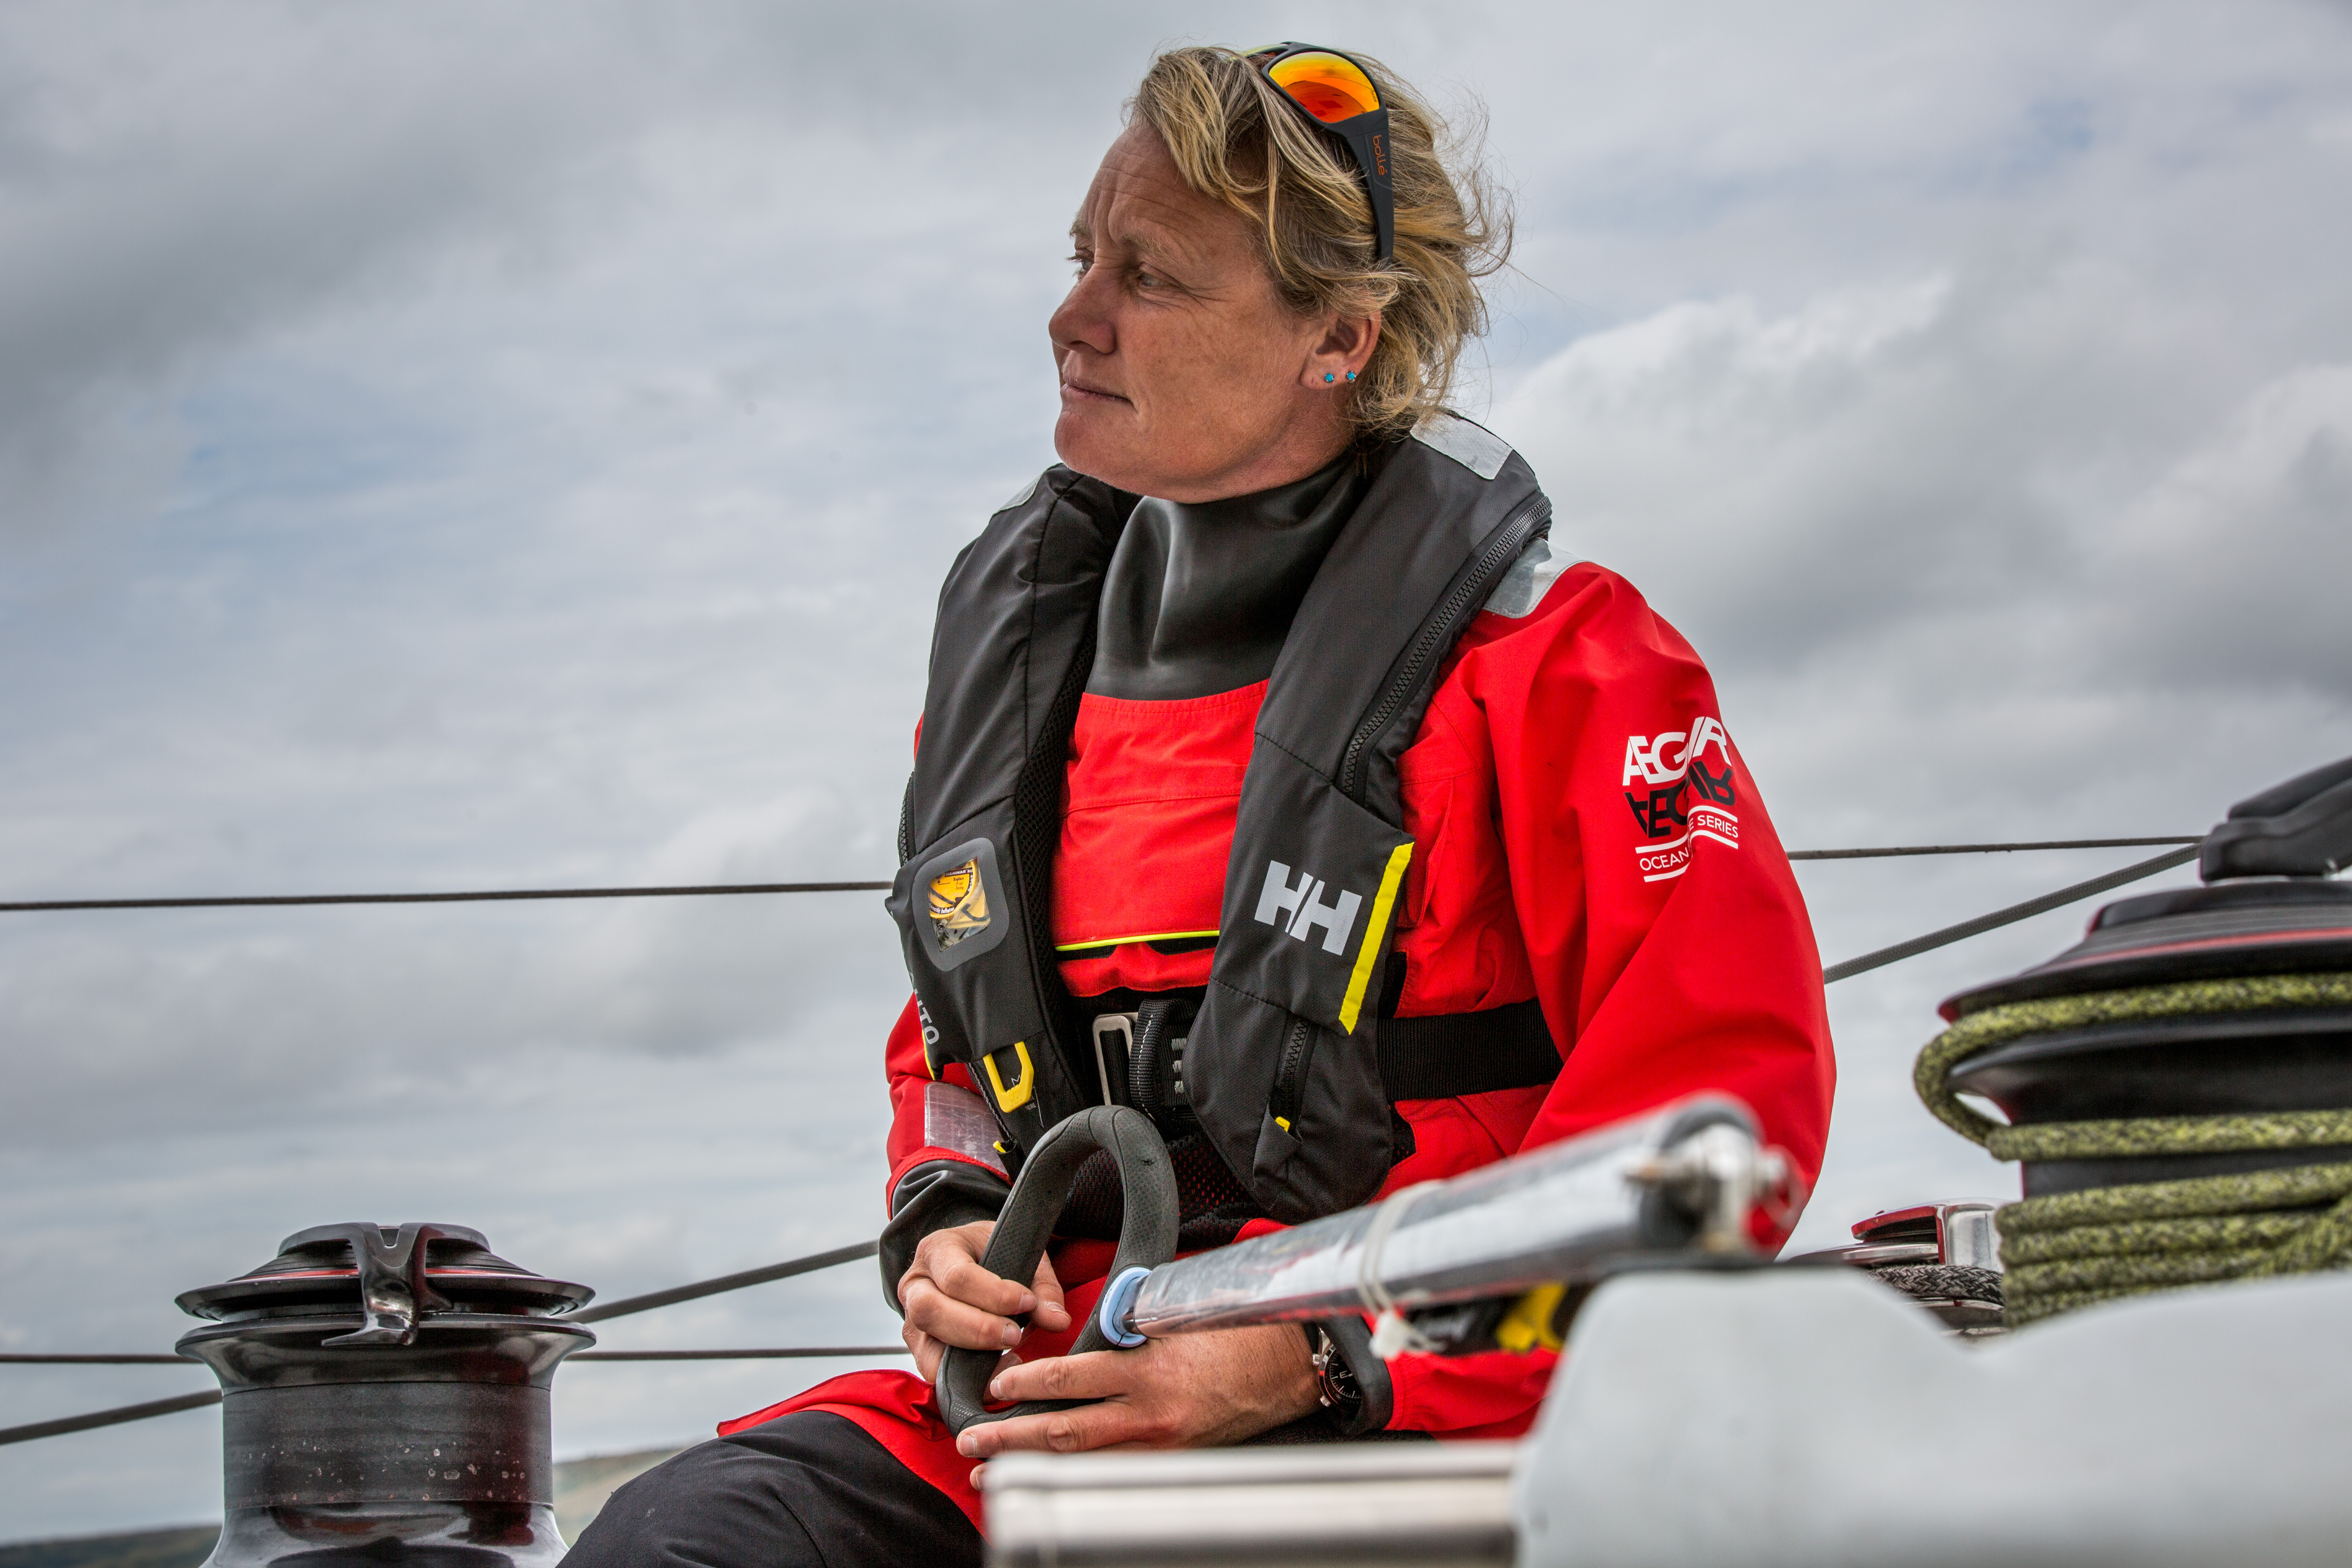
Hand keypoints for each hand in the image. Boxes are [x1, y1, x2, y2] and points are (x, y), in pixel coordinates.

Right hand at [897, 1220, 1070, 1383]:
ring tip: (1009, 1360)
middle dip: (976, 1329)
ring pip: (925, 1346)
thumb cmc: (995, 1254)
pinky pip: (930, 1369)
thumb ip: (1042, 1286)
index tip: (1027, 1303)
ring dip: (968, 1359)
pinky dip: (961, 1379)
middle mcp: (915, 1283)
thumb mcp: (1020, 1255)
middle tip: (1015, 1336)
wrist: (971, 1259)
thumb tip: (1058, 1321)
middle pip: (930, 1311)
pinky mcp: (919, 1346)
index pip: (957, 1276)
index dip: (993, 1295)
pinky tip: (994, 1376)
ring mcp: (911, 1318)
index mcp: (938, 1250)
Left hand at [955, 1323, 1319, 1458]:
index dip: (1026, 1383)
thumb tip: (1090, 1325)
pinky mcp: (1172, 1462)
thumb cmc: (1232, 1332)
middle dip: (1010, 1438)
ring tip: (988, 1474)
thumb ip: (1128, 1324)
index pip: (1070, 1379)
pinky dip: (1073, 1478)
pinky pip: (1113, 1472)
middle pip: (1063, 1432)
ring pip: (1082, 1462)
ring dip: (1031, 1468)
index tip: (997, 1385)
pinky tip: (1047, 1482)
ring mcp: (1161, 1446)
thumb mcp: (1174, 1316)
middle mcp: (1149, 1416)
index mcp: (1147, 1371)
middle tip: (971, 1440)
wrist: (1284, 1366)